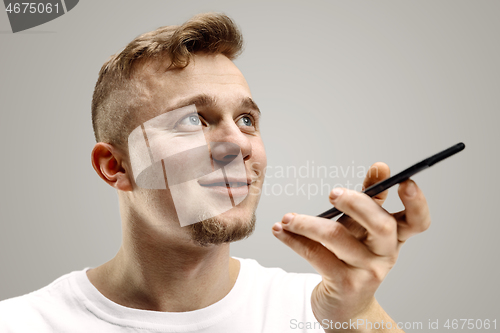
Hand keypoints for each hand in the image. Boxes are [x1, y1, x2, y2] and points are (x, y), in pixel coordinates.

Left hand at [272, 162, 430, 331]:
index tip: (403, 181)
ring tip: (287, 217)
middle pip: (381, 226)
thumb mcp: (362, 230)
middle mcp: (386, 254)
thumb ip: (368, 199)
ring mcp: (367, 271)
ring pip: (338, 238)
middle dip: (357, 204)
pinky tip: (281, 231)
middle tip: (332, 193)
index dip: (416, 202)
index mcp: (395, 238)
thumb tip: (380, 168)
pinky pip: (316, 255)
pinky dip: (294, 241)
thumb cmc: (351, 260)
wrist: (344, 307)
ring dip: (307, 223)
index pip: (417, 221)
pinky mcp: (345, 284)